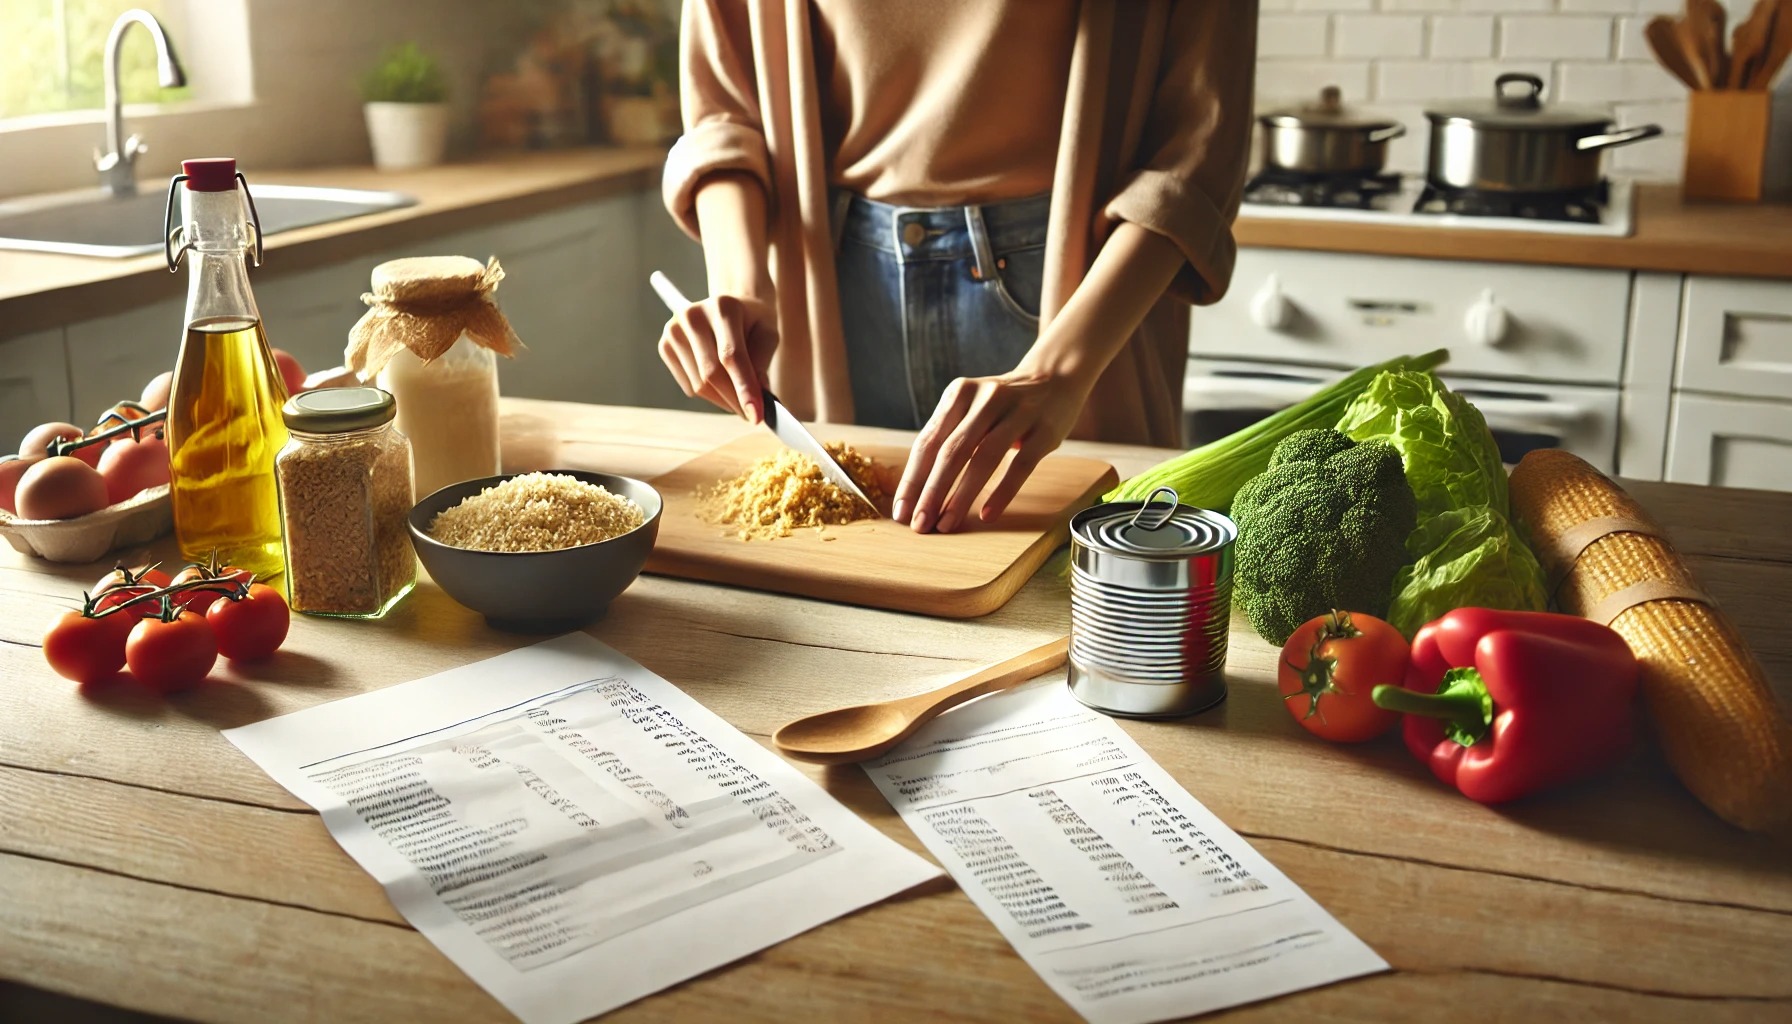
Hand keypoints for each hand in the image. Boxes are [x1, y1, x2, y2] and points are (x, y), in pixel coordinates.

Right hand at [658, 293, 777, 422]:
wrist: (731, 308)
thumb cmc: (753, 323)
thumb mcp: (768, 335)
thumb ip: (762, 364)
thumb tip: (757, 397)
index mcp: (723, 307)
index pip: (731, 356)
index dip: (743, 388)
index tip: (756, 416)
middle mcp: (693, 315)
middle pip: (711, 373)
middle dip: (734, 400)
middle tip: (753, 415)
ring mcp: (674, 330)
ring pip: (699, 385)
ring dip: (723, 400)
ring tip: (740, 395)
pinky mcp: (665, 346)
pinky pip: (689, 386)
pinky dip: (709, 394)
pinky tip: (720, 382)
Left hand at [894, 367, 1094, 533]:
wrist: (1055, 379)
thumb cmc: (1002, 407)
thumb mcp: (971, 409)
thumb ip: (947, 438)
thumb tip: (917, 492)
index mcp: (959, 393)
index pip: (928, 441)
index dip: (912, 479)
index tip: (901, 511)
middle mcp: (986, 398)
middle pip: (952, 450)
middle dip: (931, 492)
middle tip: (919, 524)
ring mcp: (1018, 411)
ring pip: (984, 458)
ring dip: (961, 496)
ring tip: (947, 524)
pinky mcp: (1045, 429)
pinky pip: (1021, 465)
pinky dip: (1002, 492)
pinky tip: (987, 514)